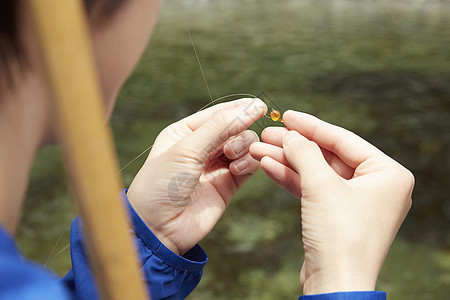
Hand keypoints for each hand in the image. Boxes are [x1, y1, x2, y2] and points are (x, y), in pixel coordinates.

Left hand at [127, 98, 266, 254]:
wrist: (159, 228)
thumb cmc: (162, 184)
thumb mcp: (187, 148)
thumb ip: (220, 126)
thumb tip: (252, 107)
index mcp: (185, 132)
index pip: (217, 113)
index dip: (238, 109)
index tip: (259, 106)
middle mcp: (202, 147)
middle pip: (234, 127)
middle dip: (238, 132)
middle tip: (230, 147)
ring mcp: (216, 166)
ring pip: (245, 145)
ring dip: (244, 147)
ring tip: (231, 159)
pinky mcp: (229, 184)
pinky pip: (250, 165)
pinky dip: (250, 163)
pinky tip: (237, 169)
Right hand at [249, 110, 413, 293]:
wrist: (334, 285)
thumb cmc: (340, 236)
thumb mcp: (321, 186)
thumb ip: (305, 153)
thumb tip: (291, 135)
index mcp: (388, 174)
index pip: (344, 140)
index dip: (312, 126)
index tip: (287, 115)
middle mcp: (376, 187)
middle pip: (328, 156)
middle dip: (295, 146)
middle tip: (267, 134)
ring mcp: (355, 203)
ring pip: (317, 173)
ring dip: (288, 162)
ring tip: (259, 149)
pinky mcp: (337, 217)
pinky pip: (313, 190)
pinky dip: (292, 179)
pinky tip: (268, 167)